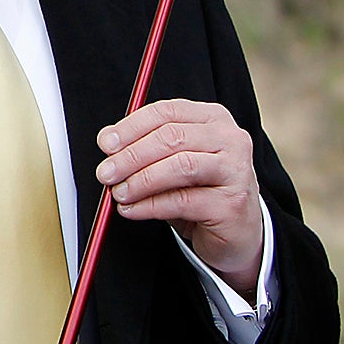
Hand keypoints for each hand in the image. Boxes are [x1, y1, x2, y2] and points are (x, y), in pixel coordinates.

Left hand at [98, 97, 263, 291]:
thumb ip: (146, 146)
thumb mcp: (172, 161)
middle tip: (105, 173)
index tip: (105, 143)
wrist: (237, 231)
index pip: (166, 113)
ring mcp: (236, 171)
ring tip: (118, 192)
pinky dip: (150, 205)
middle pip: (171, 138)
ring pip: (180, 166)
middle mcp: (230, 139)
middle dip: (131, 156)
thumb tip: (108, 143)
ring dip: (140, 180)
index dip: (130, 127)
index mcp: (212, 118)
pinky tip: (132, 209)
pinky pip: (182, 201)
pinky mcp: (232, 204)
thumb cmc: (200, 190)